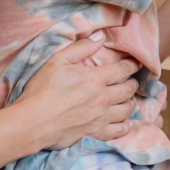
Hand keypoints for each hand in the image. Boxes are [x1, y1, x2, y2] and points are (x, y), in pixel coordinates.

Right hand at [14, 32, 141, 150]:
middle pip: (129, 89)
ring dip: (128, 103)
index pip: (124, 69)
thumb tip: (100, 36)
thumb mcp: (58, 61)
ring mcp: (101, 118)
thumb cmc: (42, 90)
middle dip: (132, 83)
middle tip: (130, 81)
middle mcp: (103, 98)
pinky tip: (125, 123)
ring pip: (126, 110)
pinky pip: (119, 131)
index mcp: (96, 79)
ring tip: (126, 100)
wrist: (32, 122)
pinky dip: (125, 126)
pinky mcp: (96, 133)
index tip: (136, 63)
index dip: (133, 64)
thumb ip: (81, 47)